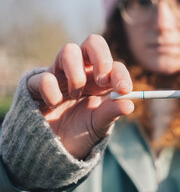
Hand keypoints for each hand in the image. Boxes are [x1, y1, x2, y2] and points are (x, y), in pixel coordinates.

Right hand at [27, 34, 133, 158]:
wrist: (53, 148)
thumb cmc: (81, 132)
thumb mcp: (99, 125)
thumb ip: (111, 113)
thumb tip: (130, 105)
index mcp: (101, 81)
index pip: (115, 66)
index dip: (120, 74)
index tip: (124, 90)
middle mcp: (83, 72)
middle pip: (93, 43)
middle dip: (101, 58)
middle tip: (101, 81)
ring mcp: (60, 75)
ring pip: (69, 50)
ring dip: (76, 74)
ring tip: (76, 95)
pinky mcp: (38, 84)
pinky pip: (45, 77)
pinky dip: (52, 92)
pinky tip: (54, 104)